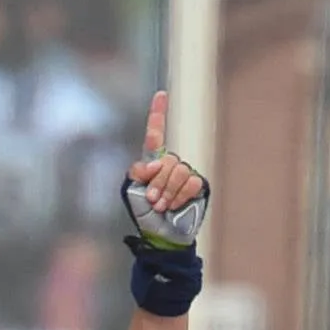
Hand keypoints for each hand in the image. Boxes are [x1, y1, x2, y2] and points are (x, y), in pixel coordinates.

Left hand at [120, 89, 208, 243]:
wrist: (160, 234)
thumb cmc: (144, 213)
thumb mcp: (131, 190)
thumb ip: (137, 172)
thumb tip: (153, 164)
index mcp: (153, 162)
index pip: (156, 134)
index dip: (158, 114)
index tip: (161, 95)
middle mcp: (170, 164)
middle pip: (167, 160)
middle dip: (158, 182)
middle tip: (152, 200)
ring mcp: (185, 174)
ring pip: (179, 171)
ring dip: (168, 191)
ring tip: (162, 206)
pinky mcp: (197, 185)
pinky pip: (191, 182)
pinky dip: (180, 196)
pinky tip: (175, 205)